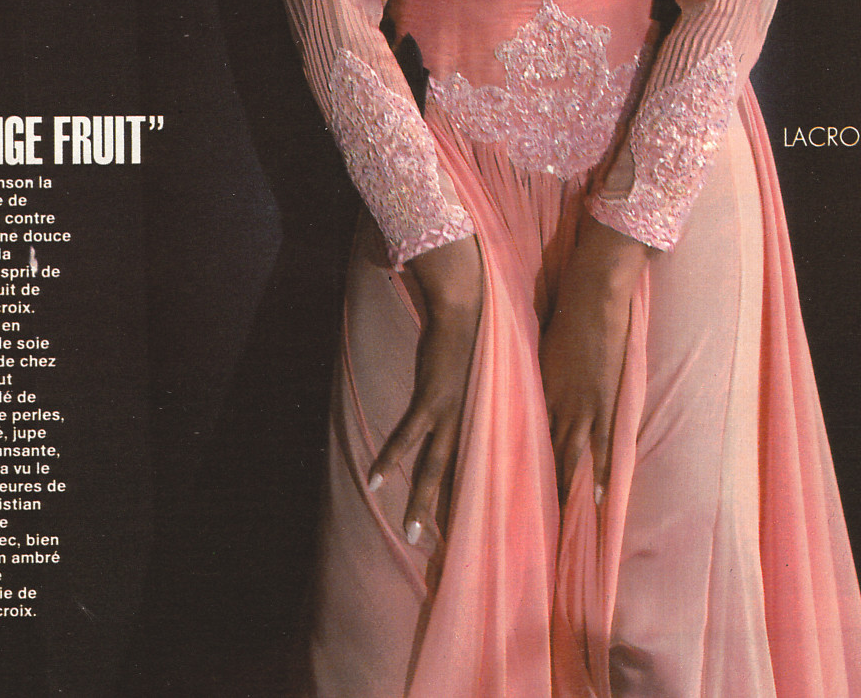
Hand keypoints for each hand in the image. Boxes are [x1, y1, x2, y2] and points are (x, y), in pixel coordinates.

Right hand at [367, 235, 482, 545]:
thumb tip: (476, 414)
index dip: (470, 501)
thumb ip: (480, 400)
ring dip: (420, 503)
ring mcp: (449, 413)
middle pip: (456, 480)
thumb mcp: (487, 376)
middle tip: (441, 552)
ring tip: (412, 534)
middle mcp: (468, 423)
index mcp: (482, 420)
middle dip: (448, 516)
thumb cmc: (477, 337)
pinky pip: (406, 436)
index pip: (477, 470)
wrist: (468, 308)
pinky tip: (374, 481)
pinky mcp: (430, 397)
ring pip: (432, 469)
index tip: (469, 533)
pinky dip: (389, 458)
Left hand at [539, 218, 647, 506]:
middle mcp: (554, 403)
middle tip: (525, 521)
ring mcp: (582, 405)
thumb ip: (533, 366)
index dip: (514, 461)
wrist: (591, 296)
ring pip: (570, 455)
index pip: (522, 433)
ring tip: (559, 522)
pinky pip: (603, 445)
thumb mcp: (539, 342)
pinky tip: (596, 498)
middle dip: (536, 485)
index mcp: (536, 388)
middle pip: (542, 451)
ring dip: (566, 488)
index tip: (501, 488)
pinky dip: (599, 473)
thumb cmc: (563, 312)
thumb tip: (522, 379)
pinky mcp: (605, 401)